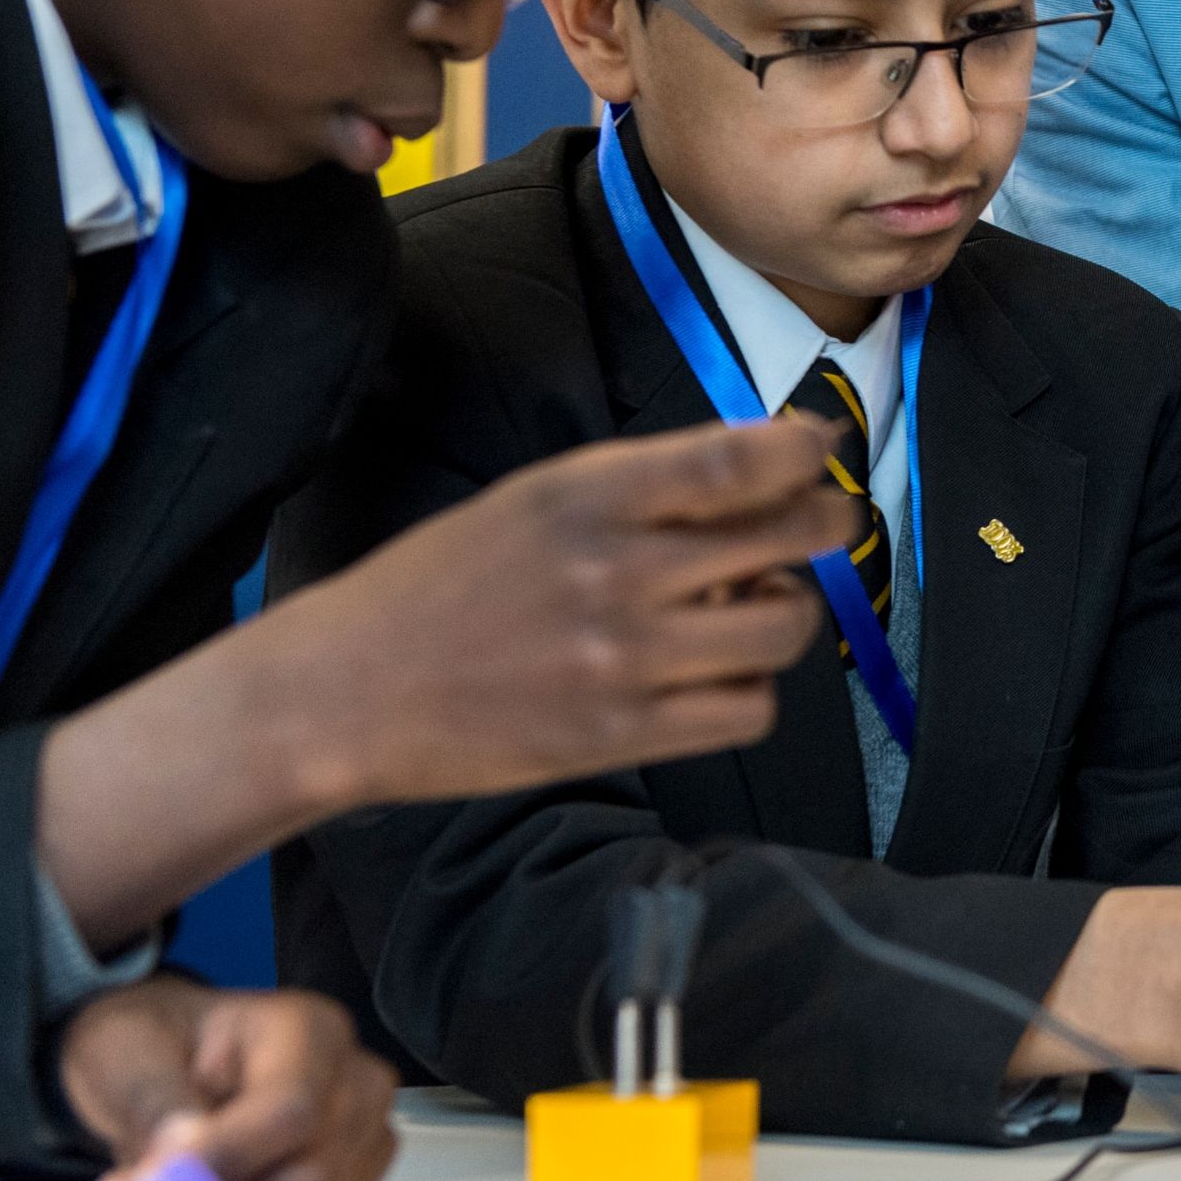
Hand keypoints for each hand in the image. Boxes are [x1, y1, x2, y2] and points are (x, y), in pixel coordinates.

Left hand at [59, 977, 397, 1180]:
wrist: (178, 1062)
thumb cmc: (158, 1048)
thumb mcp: (130, 1051)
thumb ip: (153, 1100)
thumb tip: (180, 1156)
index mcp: (308, 1029)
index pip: (290, 1109)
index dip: (224, 1160)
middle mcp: (357, 1082)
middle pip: (310, 1178)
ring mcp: (367, 1138)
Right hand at [263, 415, 855, 807]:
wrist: (348, 691)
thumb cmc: (444, 583)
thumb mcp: (535, 500)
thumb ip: (644, 483)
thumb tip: (762, 460)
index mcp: (591, 496)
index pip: (740, 461)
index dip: (805, 450)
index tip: (823, 446)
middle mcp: (620, 571)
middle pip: (787, 537)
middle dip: (830, 521)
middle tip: (831, 519)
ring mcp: (629, 659)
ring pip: (784, 629)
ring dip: (789, 611)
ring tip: (754, 605)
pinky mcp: (626, 735)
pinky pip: (750, 710)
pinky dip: (752, 689)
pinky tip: (717, 673)